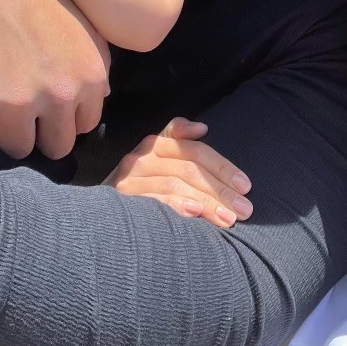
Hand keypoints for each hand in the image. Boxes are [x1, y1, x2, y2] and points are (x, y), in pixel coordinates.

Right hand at [0, 0, 110, 158]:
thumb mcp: (83, 26)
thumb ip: (92, 67)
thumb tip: (98, 96)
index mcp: (91, 78)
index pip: (83, 125)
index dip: (65, 117)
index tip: (49, 106)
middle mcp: (61, 95)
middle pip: (55, 146)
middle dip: (39, 132)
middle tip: (22, 110)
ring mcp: (19, 101)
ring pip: (17, 147)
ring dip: (5, 127)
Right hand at [105, 118, 253, 227]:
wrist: (101, 213)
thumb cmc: (142, 184)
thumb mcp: (160, 159)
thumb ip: (180, 140)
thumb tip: (202, 128)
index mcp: (157, 143)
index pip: (195, 151)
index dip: (222, 166)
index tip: (245, 185)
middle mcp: (142, 156)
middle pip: (190, 169)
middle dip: (221, 190)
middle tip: (245, 208)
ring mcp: (130, 177)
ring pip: (177, 185)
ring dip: (206, 202)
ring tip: (228, 218)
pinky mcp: (122, 199)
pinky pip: (154, 201)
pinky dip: (176, 206)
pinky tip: (194, 213)